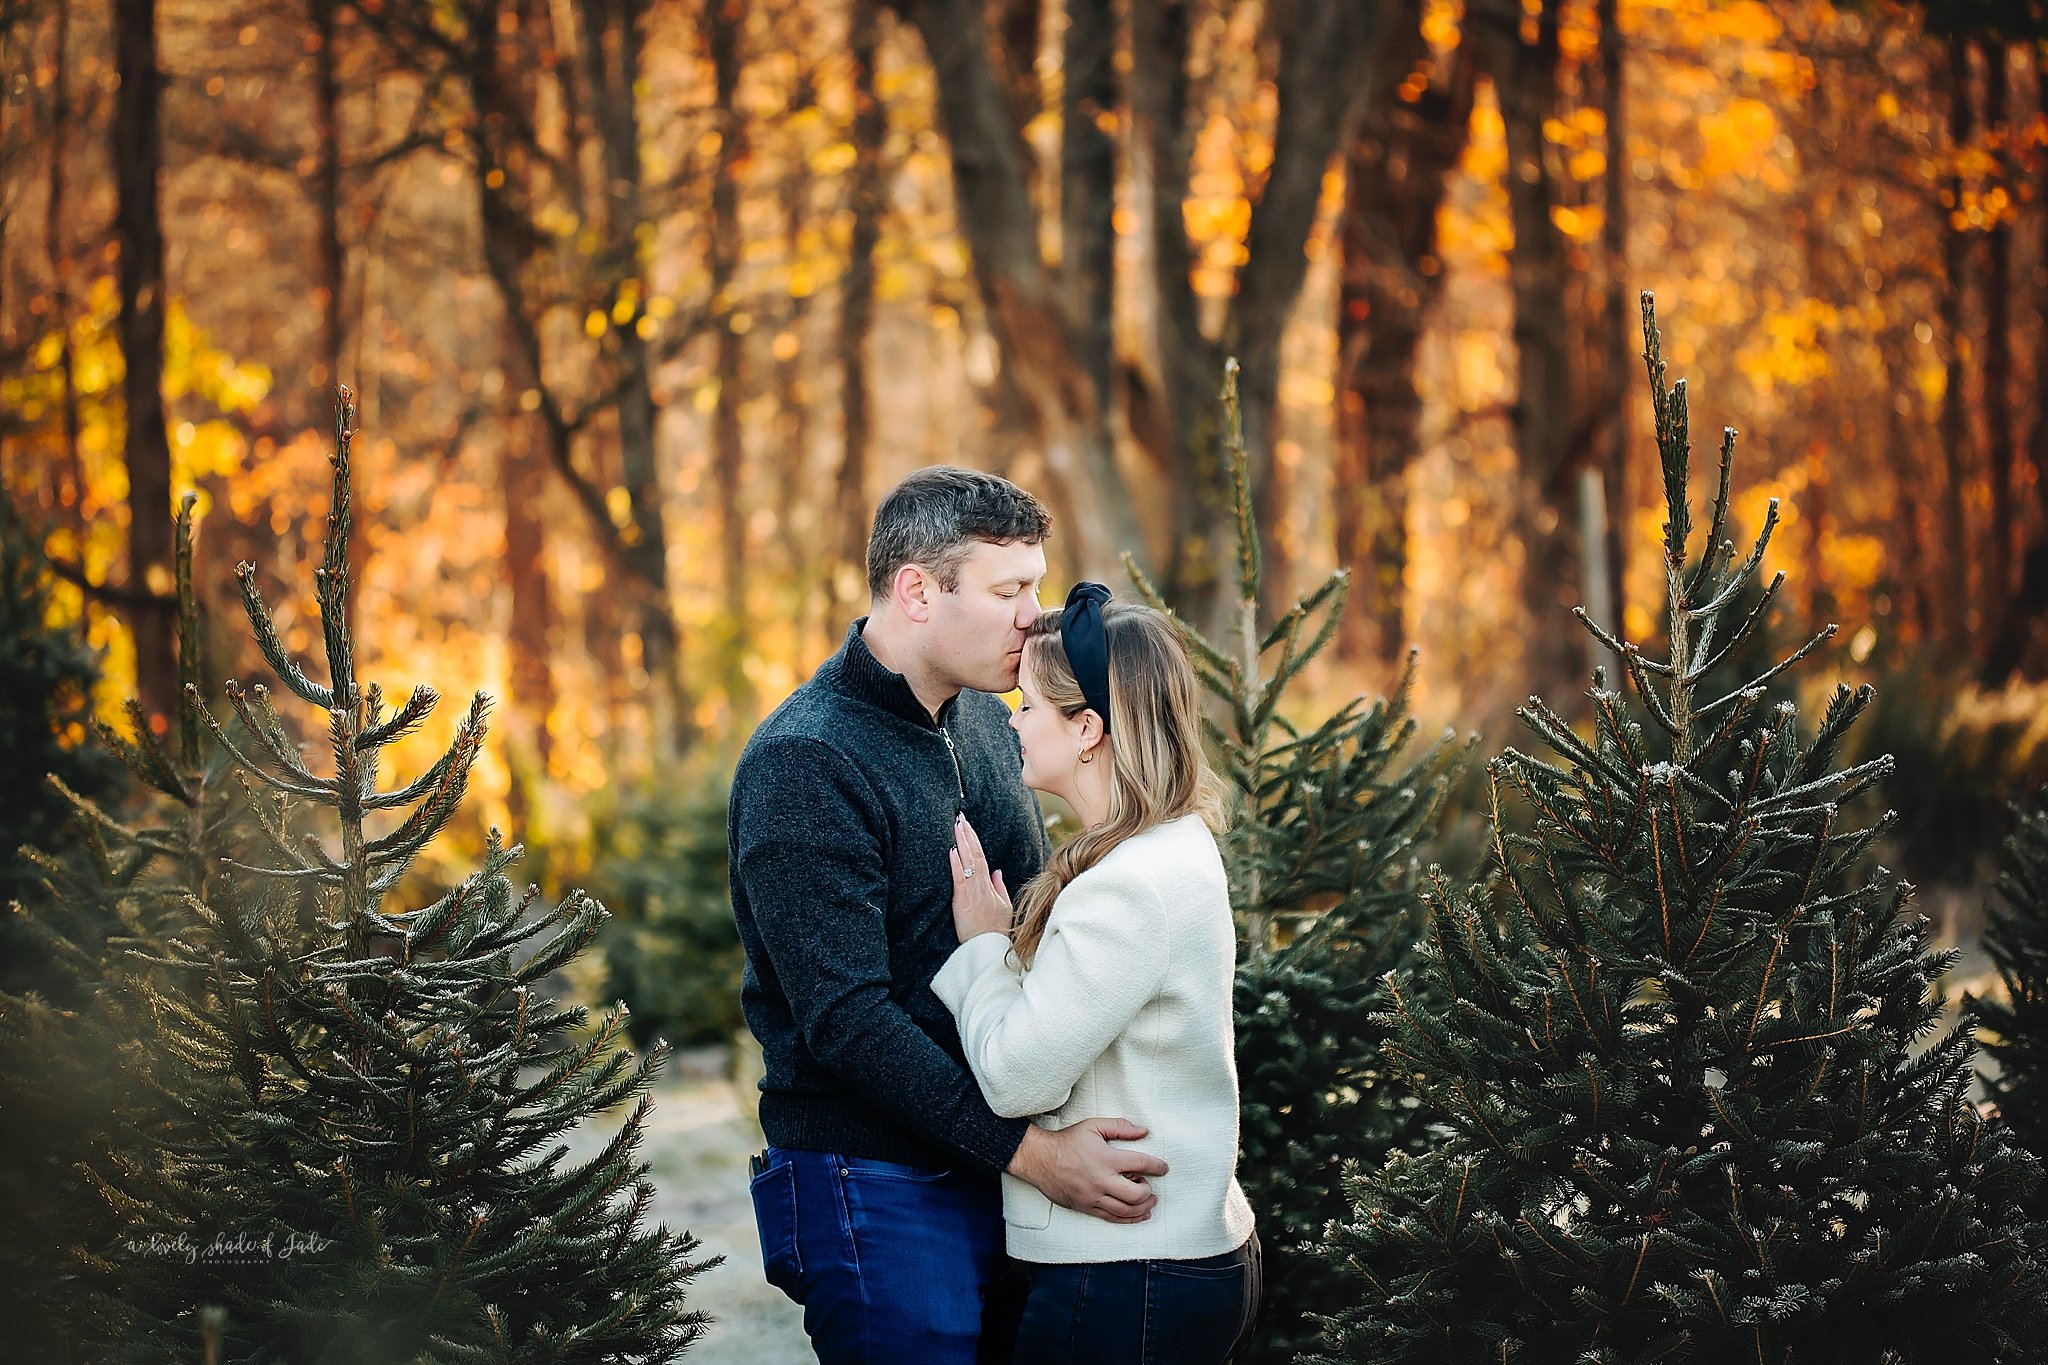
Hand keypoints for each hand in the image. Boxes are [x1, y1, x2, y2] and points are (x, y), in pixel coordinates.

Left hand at [950, 812, 1012, 942]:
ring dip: (962, 842)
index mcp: (989, 885)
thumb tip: (996, 871)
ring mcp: (973, 892)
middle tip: (960, 817)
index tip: (968, 825)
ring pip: (968, 862)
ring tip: (956, 825)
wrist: (989, 949)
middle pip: (975, 854)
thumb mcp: (1003, 907)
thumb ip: (999, 887)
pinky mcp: (963, 901)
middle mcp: (982, 885)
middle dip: (967, 834)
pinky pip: (959, 879)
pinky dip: (956, 864)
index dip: (975, 840)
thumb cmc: (995, 931)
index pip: (982, 857)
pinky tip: (952, 850)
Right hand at [1006, 1119, 1169, 1223]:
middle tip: (1151, 1186)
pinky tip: (1138, 1215)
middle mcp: (1101, 1181)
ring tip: (1149, 1201)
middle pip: (1136, 1195)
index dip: (1157, 1167)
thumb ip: (1120, 1127)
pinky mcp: (1086, 1207)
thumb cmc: (1066, 1141)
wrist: (1039, 1159)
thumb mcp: (1093, 1126)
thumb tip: (1143, 1131)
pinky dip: (1128, 1219)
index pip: (1141, 1164)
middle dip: (1149, 1192)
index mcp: (1106, 1159)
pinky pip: (1112, 1218)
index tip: (1163, 1168)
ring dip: (1142, 1208)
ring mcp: (1093, 1197)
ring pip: (1126, 1211)